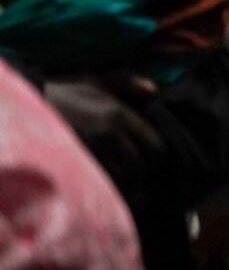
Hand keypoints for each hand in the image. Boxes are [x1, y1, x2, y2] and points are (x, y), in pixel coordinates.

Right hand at [43, 75, 163, 187]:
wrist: (30, 106)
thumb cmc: (64, 95)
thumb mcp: (95, 83)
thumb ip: (127, 84)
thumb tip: (155, 91)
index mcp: (119, 114)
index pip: (155, 145)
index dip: (156, 155)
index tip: (151, 157)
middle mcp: (110, 134)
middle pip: (142, 166)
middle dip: (142, 171)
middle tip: (137, 170)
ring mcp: (92, 151)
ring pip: (123, 178)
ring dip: (125, 180)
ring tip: (120, 175)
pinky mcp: (77, 165)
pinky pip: (102, 184)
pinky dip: (107, 185)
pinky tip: (104, 179)